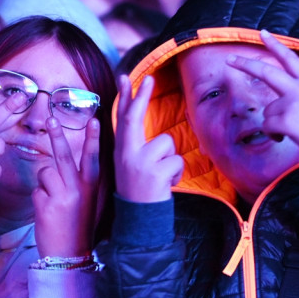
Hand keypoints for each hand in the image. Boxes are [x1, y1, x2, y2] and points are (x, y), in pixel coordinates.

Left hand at [33, 117, 100, 256]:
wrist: (69, 256)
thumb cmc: (77, 226)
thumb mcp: (87, 203)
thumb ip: (80, 183)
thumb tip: (64, 163)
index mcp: (91, 188)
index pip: (93, 158)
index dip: (93, 139)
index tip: (94, 120)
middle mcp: (78, 189)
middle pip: (64, 156)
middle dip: (57, 135)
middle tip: (50, 118)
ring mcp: (62, 197)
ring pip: (44, 172)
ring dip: (44, 183)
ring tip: (52, 201)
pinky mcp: (45, 205)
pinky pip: (36, 190)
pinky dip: (38, 198)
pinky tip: (46, 212)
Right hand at [114, 74, 183, 202]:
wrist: (138, 220)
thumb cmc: (139, 190)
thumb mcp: (132, 165)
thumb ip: (137, 145)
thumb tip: (147, 126)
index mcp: (121, 151)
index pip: (123, 119)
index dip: (126, 97)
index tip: (126, 77)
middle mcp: (126, 153)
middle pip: (134, 118)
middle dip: (142, 96)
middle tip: (148, 78)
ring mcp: (139, 162)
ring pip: (168, 144)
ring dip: (171, 160)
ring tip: (161, 176)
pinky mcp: (155, 171)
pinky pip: (177, 161)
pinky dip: (177, 173)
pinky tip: (166, 185)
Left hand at [227, 30, 298, 158]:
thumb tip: (285, 109)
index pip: (291, 59)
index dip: (276, 45)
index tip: (263, 33)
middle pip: (266, 72)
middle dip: (245, 64)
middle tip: (230, 59)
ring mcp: (291, 103)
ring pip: (267, 112)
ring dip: (274, 124)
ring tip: (294, 131)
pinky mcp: (286, 119)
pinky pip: (268, 127)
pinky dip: (274, 135)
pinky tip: (287, 138)